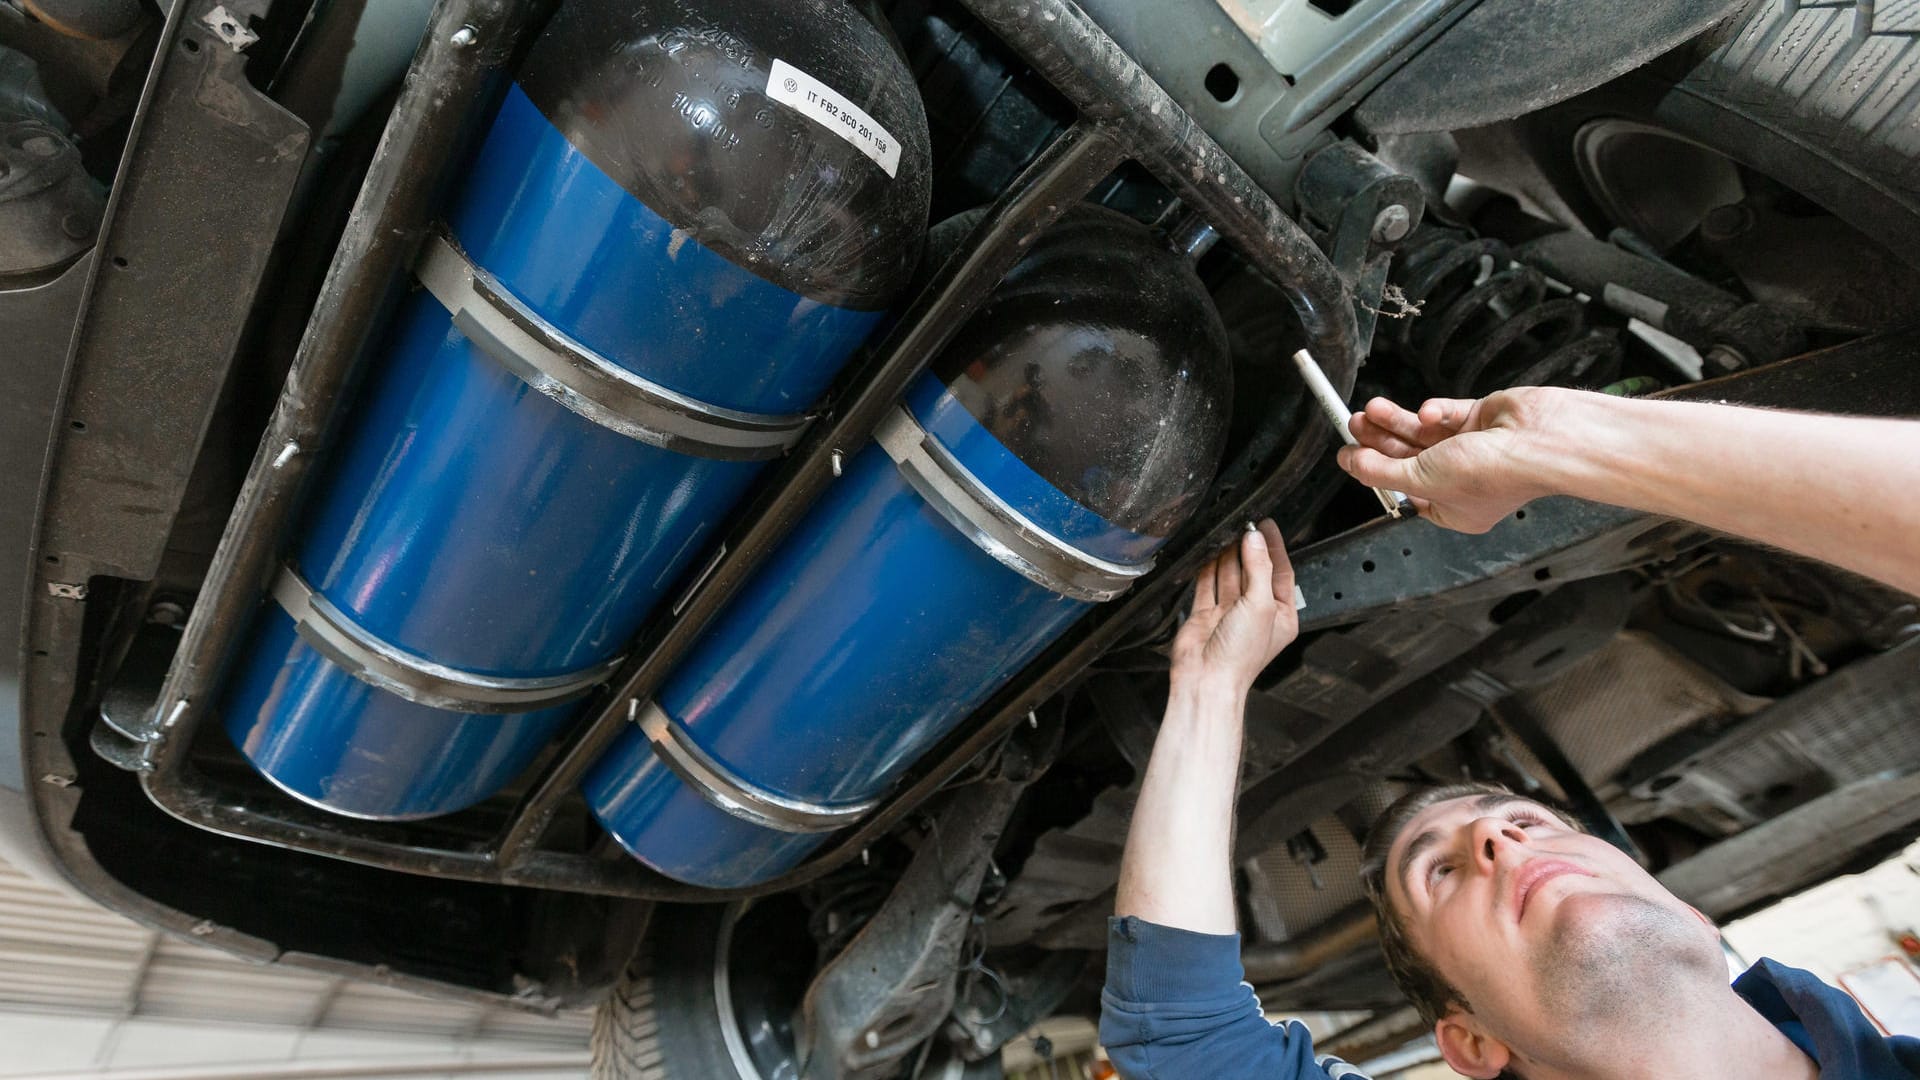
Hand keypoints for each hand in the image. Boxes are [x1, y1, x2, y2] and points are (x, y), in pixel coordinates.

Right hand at [1170, 519, 1297, 691]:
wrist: (1206, 678)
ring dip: (1228, 555)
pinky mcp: (1206, 614)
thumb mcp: (1260, 605)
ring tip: (1226, 532)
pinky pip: (1207, 584)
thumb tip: (1255, 539)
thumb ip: (1259, 568)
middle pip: (1254, 570)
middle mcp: (1256, 613)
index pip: (1280, 571)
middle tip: (1243, 524)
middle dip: (1249, 548)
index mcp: (1280, 615)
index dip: (1274, 547)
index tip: (1266, 525)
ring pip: (1230, 575)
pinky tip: (1207, 552)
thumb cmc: (1240, 656)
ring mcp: (1230, 613)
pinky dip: (1206, 568)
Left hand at [1336, 388, 1559, 532]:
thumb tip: (1353, 463)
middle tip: (1354, 425)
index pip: (1404, 490)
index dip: (1375, 472)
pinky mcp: (1482, 420)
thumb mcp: (1422, 479)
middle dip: (1380, 441)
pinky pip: (1447, 414)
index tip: (1350, 455)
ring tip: (1371, 410)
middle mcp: (1462, 481)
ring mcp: (1472, 448)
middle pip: (1408, 458)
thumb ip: (1383, 471)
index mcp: (1453, 509)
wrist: (1543, 440)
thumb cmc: (1494, 473)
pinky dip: (1434, 411)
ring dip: (1396, 421)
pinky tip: (1426, 411)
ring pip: (1423, 434)